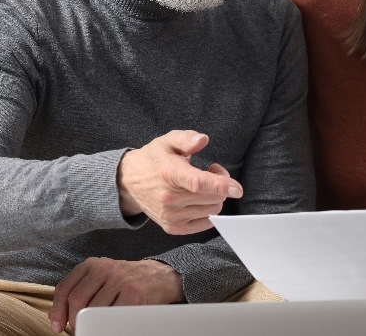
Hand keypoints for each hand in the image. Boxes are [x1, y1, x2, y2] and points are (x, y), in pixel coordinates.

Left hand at [49, 257, 183, 331]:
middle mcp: (105, 268)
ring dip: (91, 324)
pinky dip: (108, 324)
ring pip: (94, 309)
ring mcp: (120, 279)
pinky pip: (113, 314)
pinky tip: (109, 325)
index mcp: (92, 264)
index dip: (57, 309)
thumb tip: (60, 315)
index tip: (58, 325)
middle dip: (74, 319)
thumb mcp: (102, 277)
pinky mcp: (134, 292)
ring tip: (95, 327)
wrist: (160, 277)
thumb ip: (82, 289)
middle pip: (77, 299)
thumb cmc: (126, 282)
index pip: (65, 287)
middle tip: (79, 328)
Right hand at [116, 130, 242, 234]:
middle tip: (212, 171)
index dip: (220, 185)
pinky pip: (204, 223)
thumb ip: (186, 138)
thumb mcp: (167, 141)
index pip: (198, 183)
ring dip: (215, 196)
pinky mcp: (172, 227)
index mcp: (170, 174)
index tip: (236, 188)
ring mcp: (170, 215)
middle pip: (211, 197)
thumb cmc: (153, 160)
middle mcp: (169, 198)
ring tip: (202, 185)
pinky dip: (208, 210)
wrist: (129, 182)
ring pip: (211, 210)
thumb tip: (202, 140)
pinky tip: (200, 198)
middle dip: (220, 184)